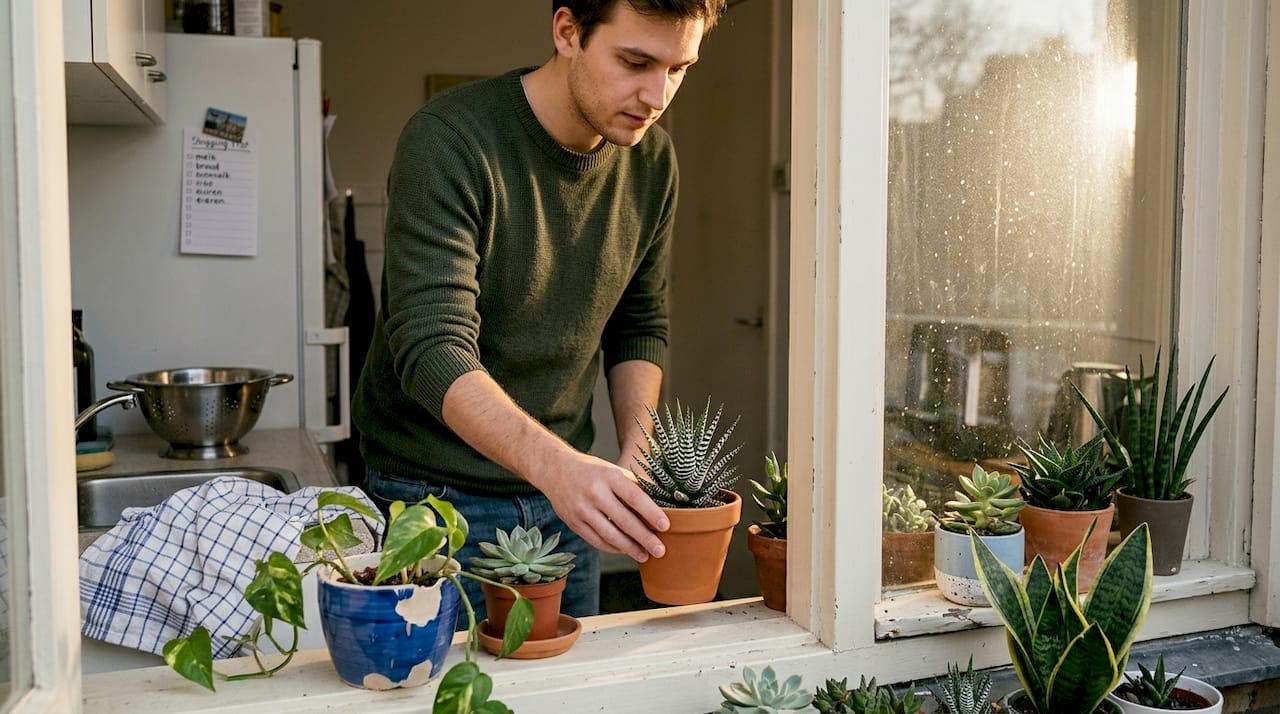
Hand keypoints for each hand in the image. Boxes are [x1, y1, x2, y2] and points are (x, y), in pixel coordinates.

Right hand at [537, 451, 668, 562]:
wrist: (555, 469)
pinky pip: (596, 540)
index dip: (651, 513)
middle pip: (624, 521)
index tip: (665, 526)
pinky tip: (624, 550)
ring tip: (644, 556)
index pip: (635, 497)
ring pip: (610, 535)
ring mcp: (582, 509)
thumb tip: (658, 506)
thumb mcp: (613, 470)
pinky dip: (612, 548)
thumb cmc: (592, 470)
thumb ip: (633, 486)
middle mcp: (595, 493)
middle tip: (660, 550)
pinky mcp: (574, 522)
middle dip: (644, 538)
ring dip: (630, 548)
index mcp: (609, 477)